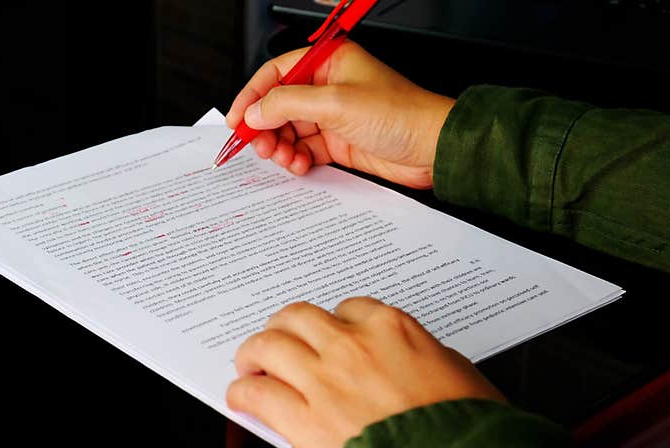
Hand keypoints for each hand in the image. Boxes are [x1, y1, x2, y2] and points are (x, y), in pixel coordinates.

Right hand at [225, 42, 455, 188]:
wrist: (432, 149)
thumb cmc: (400, 114)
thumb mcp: (335, 104)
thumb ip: (287, 105)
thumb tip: (254, 112)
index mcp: (328, 62)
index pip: (276, 73)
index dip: (253, 96)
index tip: (237, 120)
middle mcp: (328, 86)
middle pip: (279, 105)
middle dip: (266, 127)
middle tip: (259, 145)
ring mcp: (333, 116)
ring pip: (290, 130)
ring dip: (280, 146)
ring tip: (283, 158)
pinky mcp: (339, 142)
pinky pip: (305, 149)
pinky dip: (297, 159)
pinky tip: (300, 165)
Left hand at [226, 297, 505, 447]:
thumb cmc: (467, 425)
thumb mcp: (456, 369)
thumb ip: (420, 354)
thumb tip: (407, 359)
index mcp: (391, 329)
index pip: (346, 310)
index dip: (330, 325)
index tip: (325, 337)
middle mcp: (352, 345)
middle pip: (297, 318)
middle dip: (283, 328)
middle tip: (277, 342)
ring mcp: (325, 379)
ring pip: (268, 345)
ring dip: (254, 353)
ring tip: (250, 365)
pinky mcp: (305, 419)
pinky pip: (258, 395)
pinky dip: (242, 394)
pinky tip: (241, 399)